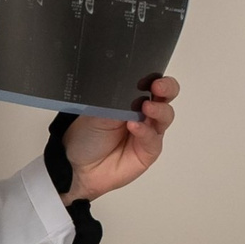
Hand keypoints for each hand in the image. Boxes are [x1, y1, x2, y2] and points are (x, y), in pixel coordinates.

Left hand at [61, 76, 178, 201]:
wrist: (77, 166)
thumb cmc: (86, 138)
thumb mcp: (97, 111)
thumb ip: (118, 100)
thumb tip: (130, 88)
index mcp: (132, 99)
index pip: (151, 83)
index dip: (155, 78)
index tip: (150, 77)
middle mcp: (144, 113)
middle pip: (166, 96)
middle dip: (167, 88)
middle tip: (158, 87)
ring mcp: (148, 132)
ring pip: (165, 116)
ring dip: (158, 109)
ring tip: (145, 107)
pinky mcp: (149, 151)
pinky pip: (153, 138)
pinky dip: (145, 131)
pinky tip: (134, 126)